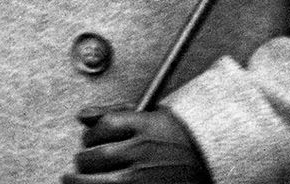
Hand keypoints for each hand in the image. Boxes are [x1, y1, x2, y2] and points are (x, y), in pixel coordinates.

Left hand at [62, 106, 212, 183]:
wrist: (210, 163)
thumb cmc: (178, 141)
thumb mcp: (153, 117)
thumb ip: (115, 113)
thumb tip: (82, 115)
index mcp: (147, 126)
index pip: (103, 126)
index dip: (91, 134)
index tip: (92, 140)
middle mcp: (144, 152)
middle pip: (94, 156)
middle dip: (83, 159)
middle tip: (84, 162)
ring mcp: (143, 177)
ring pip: (94, 182)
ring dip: (81, 180)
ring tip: (79, 178)